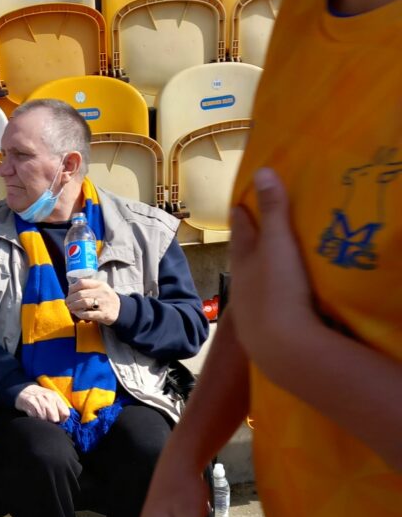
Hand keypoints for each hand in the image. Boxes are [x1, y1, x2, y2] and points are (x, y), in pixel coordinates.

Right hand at [15, 384, 69, 421]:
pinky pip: (35, 417)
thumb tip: (64, 419)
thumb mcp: (51, 398)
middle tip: (47, 418)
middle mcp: (48, 397)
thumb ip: (59, 407)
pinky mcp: (30, 402)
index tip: (58, 420)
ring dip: (42, 420)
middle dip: (51, 421)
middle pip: (55, 418)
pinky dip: (34, 418)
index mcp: (56, 396)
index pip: (65, 413)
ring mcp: (39, 399)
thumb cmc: (40, 397)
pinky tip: (33, 414)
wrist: (24, 390)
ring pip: (44, 419)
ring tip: (39, 416)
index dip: (62, 420)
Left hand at [66, 278, 119, 325]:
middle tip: (67, 303)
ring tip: (70, 308)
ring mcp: (103, 304)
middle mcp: (102, 293)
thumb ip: (88, 287)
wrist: (121, 310)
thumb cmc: (106, 299)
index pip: (82, 283)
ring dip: (74, 306)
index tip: (69, 293)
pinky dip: (80, 314)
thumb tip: (70, 289)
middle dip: (70, 299)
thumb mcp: (100, 289)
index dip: (72, 288)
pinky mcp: (103, 314)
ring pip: (84, 303)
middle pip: (81, 294)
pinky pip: (88, 314)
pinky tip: (77, 314)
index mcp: (100, 285)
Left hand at [229, 169, 316, 372]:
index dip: (240, 218)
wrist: (280, 346)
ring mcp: (248, 310)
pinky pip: (262, 308)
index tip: (237, 205)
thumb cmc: (279, 288)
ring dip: (255, 275)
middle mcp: (241, 284)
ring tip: (262, 266)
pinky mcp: (260, 332)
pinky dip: (266, 299)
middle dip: (245, 245)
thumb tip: (261, 171)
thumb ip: (272, 210)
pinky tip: (272, 303)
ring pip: (249, 285)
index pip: (240, 232)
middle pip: (241, 259)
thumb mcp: (278, 242)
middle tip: (249, 233)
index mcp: (244, 260)